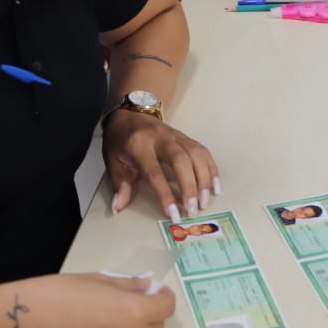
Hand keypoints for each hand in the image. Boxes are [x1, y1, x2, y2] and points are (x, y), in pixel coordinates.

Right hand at [11, 272, 174, 327]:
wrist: (31, 320)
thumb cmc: (64, 292)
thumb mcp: (102, 280)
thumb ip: (130, 286)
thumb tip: (148, 285)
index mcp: (135, 311)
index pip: (167, 308)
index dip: (163, 298)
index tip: (155, 293)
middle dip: (148, 314)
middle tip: (129, 305)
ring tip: (103, 321)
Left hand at [102, 112, 218, 220]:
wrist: (129, 114)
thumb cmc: (120, 140)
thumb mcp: (112, 160)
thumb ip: (119, 183)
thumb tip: (119, 206)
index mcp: (139, 145)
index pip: (155, 172)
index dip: (165, 193)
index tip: (172, 213)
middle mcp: (161, 138)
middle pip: (181, 160)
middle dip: (189, 186)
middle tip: (192, 209)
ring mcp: (176, 136)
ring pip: (196, 154)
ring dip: (203, 179)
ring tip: (204, 201)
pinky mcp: (186, 137)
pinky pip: (202, 151)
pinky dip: (211, 168)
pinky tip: (214, 186)